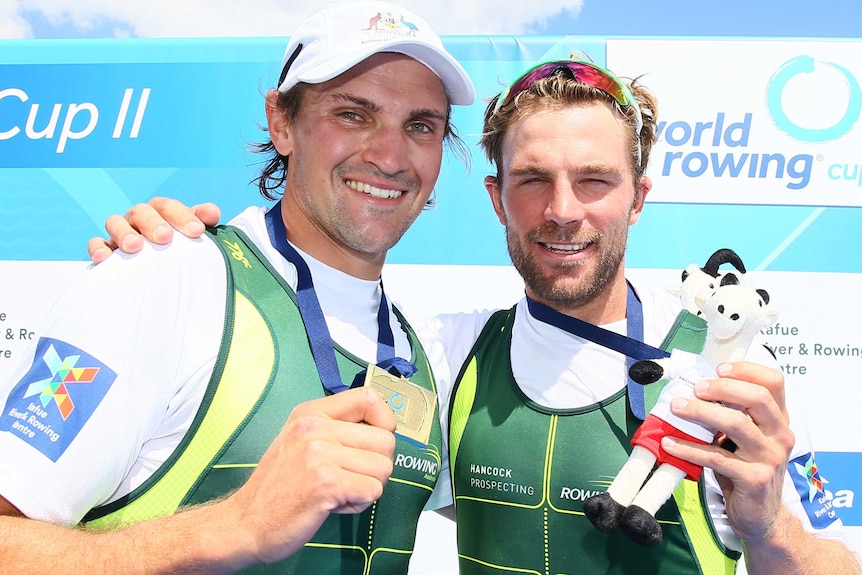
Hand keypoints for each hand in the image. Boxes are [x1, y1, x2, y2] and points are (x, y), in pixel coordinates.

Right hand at [88, 197, 220, 262]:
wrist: (160, 272)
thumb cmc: (181, 250)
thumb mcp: (192, 236)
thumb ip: (202, 222)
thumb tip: (212, 212)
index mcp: (162, 212)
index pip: (170, 207)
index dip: (183, 216)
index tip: (197, 231)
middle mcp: (140, 218)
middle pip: (142, 211)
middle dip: (153, 223)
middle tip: (165, 238)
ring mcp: (120, 233)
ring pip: (115, 222)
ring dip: (124, 233)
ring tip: (135, 247)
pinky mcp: (106, 251)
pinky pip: (96, 244)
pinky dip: (97, 248)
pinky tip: (104, 259)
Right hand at [228, 386, 396, 564]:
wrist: (246, 523)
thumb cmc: (279, 486)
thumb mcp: (302, 440)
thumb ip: (337, 429)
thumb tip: (383, 428)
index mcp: (311, 413)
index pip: (369, 397)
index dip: (384, 422)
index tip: (374, 442)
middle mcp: (314, 427)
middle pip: (386, 440)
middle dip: (376, 466)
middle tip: (349, 478)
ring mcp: (319, 454)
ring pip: (383, 468)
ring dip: (367, 487)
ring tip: (338, 492)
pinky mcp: (325, 483)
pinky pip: (372, 491)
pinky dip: (358, 504)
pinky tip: (333, 505)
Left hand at [660, 361, 793, 543]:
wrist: (760, 516)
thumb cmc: (746, 469)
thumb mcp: (744, 439)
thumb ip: (731, 414)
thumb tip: (694, 389)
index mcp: (779, 419)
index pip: (774, 382)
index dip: (746, 370)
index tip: (718, 368)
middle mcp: (780, 435)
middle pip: (757, 398)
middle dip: (722, 388)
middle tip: (695, 388)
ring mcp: (770, 458)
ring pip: (736, 424)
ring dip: (701, 413)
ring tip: (676, 407)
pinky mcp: (754, 479)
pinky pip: (716, 458)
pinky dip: (689, 448)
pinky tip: (670, 443)